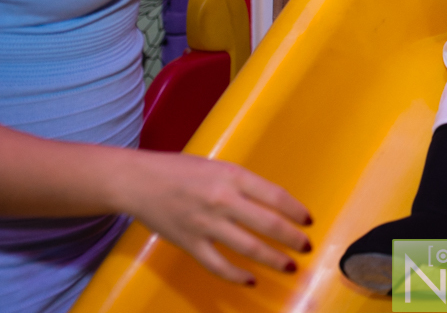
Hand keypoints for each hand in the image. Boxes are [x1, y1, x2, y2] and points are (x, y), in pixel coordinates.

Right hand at [115, 150, 311, 284]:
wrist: (138, 181)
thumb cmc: (180, 170)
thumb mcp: (219, 166)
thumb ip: (243, 184)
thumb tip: (272, 205)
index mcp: (232, 176)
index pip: (275, 196)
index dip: (296, 211)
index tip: (308, 221)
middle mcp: (222, 200)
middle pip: (268, 224)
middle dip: (292, 239)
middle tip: (306, 246)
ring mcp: (206, 224)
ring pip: (249, 248)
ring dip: (274, 260)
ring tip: (290, 266)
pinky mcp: (190, 243)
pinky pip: (218, 266)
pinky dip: (237, 276)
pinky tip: (251, 280)